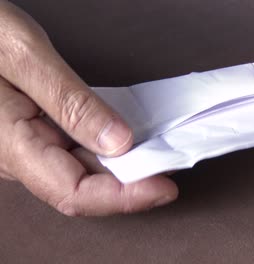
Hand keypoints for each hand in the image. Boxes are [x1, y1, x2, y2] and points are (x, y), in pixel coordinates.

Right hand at [0, 1, 177, 215]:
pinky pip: (75, 151)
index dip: (124, 196)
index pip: (74, 191)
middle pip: (83, 186)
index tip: (164, 186)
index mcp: (11, 142)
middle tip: (171, 165)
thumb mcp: (25, 57)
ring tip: (159, 154)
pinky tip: (129, 140)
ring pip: (81, 170)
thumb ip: (69, 102)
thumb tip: (116, 141)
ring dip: (122, 168)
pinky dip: (107, 149)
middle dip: (131, 183)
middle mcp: (18, 153)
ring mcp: (26, 144)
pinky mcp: (34, 132)